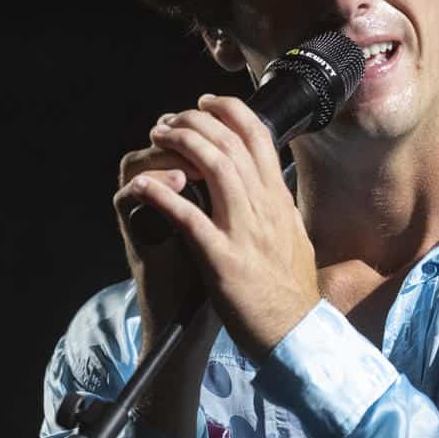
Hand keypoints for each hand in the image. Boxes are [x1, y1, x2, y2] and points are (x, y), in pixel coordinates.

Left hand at [123, 94, 320, 358]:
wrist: (294, 334)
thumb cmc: (290, 291)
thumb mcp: (294, 237)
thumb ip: (279, 207)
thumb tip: (270, 184)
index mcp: (279, 201)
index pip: (259, 137)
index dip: (229, 111)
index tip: (204, 104)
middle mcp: (265, 209)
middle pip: (231, 143)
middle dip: (195, 121)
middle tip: (169, 120)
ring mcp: (245, 232)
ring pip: (214, 167)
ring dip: (181, 144)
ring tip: (157, 136)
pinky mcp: (223, 260)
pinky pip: (190, 219)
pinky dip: (164, 197)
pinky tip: (143, 186)